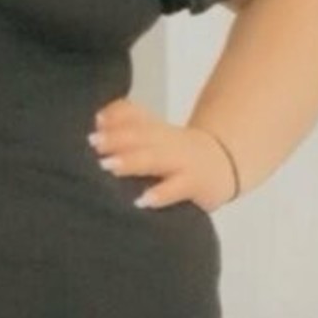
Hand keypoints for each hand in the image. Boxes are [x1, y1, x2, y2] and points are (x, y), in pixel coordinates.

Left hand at [88, 98, 238, 211]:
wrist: (224, 164)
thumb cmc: (177, 154)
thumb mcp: (155, 135)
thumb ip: (128, 123)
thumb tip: (98, 119)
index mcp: (155, 129)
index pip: (135, 116)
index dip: (116, 118)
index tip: (97, 122)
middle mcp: (167, 142)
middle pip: (141, 135)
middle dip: (116, 138)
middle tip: (93, 142)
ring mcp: (181, 163)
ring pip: (155, 159)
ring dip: (131, 161)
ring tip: (107, 166)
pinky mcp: (194, 185)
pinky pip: (177, 189)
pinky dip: (160, 194)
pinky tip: (142, 201)